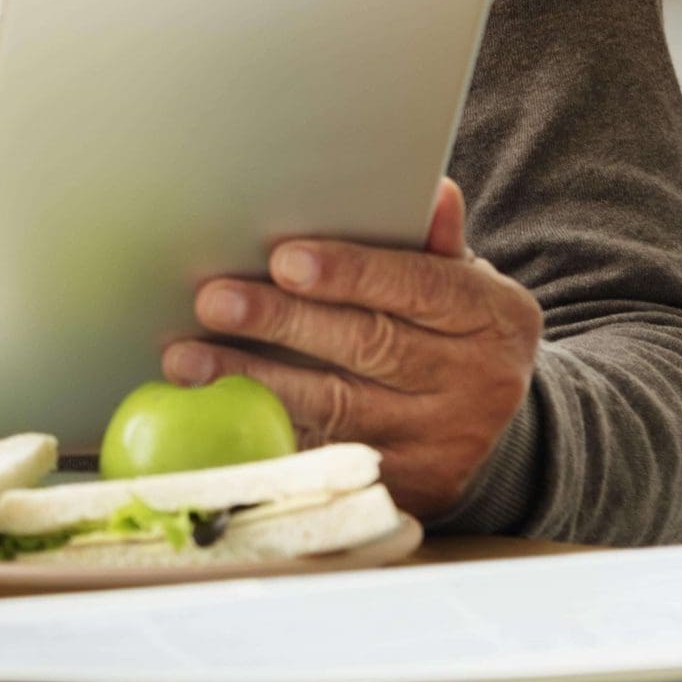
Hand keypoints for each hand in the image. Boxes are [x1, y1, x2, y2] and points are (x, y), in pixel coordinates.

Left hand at [163, 180, 541, 520]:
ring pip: (337, 407)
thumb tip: (433, 192)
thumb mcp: (462, 283)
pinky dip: (266, 432)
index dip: (350, 272)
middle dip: (283, 322)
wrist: (494, 427)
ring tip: (188, 360)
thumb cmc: (453, 331)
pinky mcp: (407, 488)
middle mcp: (476, 383)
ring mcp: (441, 444)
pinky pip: (324, 455)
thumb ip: (436, 243)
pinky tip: (215, 413)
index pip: (419, 285)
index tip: (284, 260)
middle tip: (214, 301)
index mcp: (492, 318)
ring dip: (254, 380)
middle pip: (368, 345)